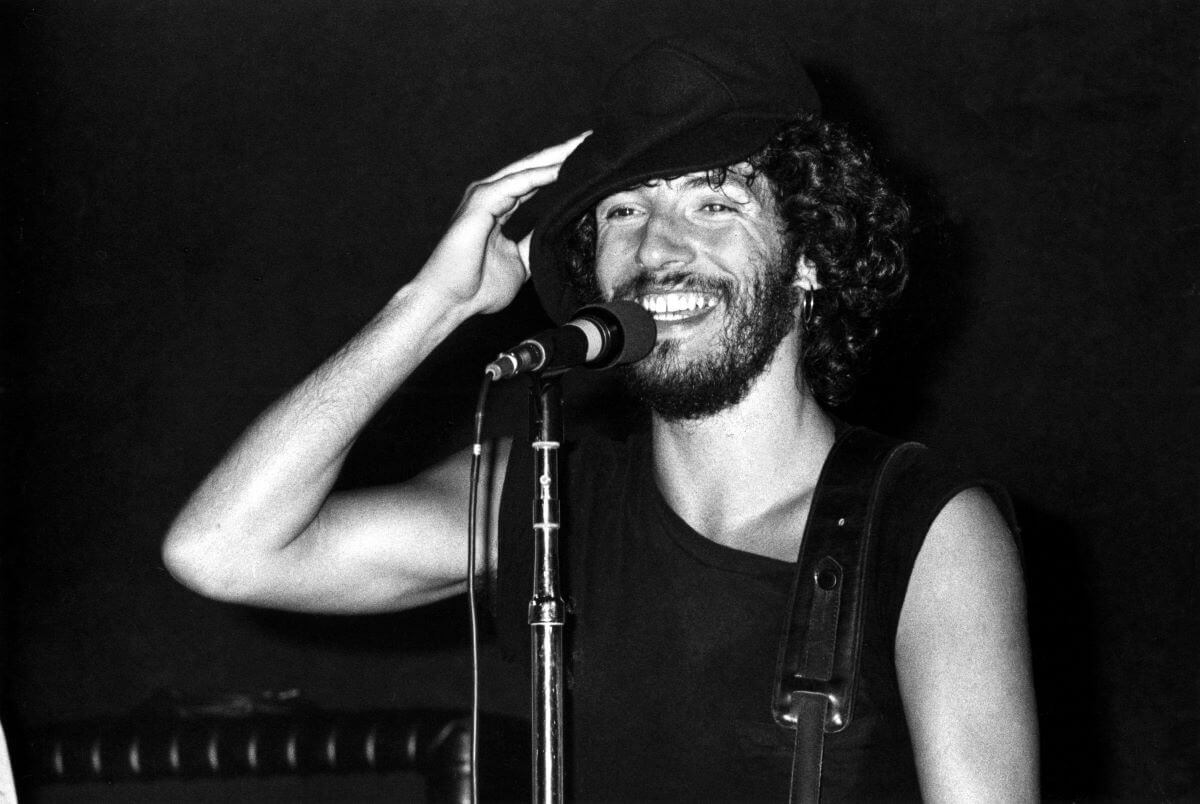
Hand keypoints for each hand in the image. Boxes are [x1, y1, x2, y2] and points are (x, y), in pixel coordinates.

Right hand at [415, 132, 589, 315]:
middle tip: (593, 140)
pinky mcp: (481, 201)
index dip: (560, 168)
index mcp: (498, 206)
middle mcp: (491, 195)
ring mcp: (484, 195)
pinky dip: (542, 174)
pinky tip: (563, 168)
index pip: (535, 179)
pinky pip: (518, 182)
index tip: (589, 161)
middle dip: (563, 153)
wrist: (450, 301)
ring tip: (583, 147)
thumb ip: (534, 241)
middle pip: (534, 166)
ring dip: (556, 156)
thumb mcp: (519, 261)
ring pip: (527, 168)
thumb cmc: (476, 287)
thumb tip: (559, 232)